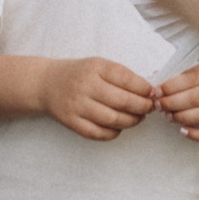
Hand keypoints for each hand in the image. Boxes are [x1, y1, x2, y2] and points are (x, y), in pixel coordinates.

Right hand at [37, 56, 156, 139]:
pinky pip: (98, 133)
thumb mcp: (99, 66)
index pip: (128, 80)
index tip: (152, 94)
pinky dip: (113, 132)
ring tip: (137, 118)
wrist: (45, 84)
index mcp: (95, 68)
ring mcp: (76, 106)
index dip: (146, 89)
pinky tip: (118, 127)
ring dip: (132, 121)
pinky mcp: (70, 121)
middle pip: (123, 101)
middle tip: (149, 108)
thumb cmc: (78, 75)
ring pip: (113, 119)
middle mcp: (85, 87)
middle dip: (143, 107)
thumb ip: (122, 76)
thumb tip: (149, 92)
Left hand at [157, 63, 198, 140]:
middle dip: (172, 102)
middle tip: (159, 105)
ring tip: (169, 116)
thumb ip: (180, 76)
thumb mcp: (193, 75)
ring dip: (181, 116)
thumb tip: (157, 79)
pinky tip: (183, 130)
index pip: (192, 79)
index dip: (171, 86)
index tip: (157, 92)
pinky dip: (197, 134)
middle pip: (196, 97)